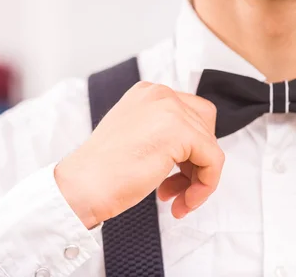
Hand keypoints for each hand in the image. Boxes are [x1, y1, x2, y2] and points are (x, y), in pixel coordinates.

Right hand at [55, 82, 224, 228]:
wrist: (81, 187)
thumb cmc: (103, 171)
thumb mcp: (138, 136)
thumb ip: (165, 132)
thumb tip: (198, 149)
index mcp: (149, 92)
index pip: (193, 114)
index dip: (192, 149)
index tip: (179, 175)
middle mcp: (161, 94)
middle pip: (205, 127)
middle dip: (196, 163)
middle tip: (177, 188)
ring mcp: (171, 109)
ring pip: (211, 146)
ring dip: (199, 180)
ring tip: (179, 200)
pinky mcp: (180, 132)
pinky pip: (214, 160)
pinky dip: (206, 185)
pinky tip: (183, 202)